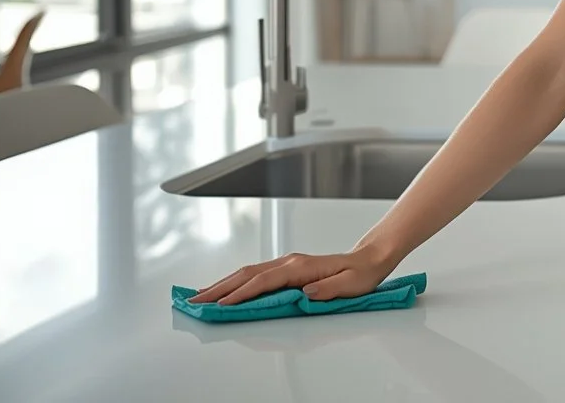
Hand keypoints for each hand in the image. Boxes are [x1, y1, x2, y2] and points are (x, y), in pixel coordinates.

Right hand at [187, 247, 396, 305]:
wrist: (368, 259)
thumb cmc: (360, 274)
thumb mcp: (351, 285)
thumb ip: (329, 290)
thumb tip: (306, 293)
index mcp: (302, 267)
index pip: (265, 281)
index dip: (242, 293)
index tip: (222, 304)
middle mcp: (290, 262)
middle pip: (248, 274)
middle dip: (220, 288)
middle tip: (195, 300)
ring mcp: (286, 263)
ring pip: (247, 272)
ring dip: (222, 284)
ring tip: (200, 295)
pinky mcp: (285, 268)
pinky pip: (254, 275)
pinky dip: (235, 281)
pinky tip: (224, 289)